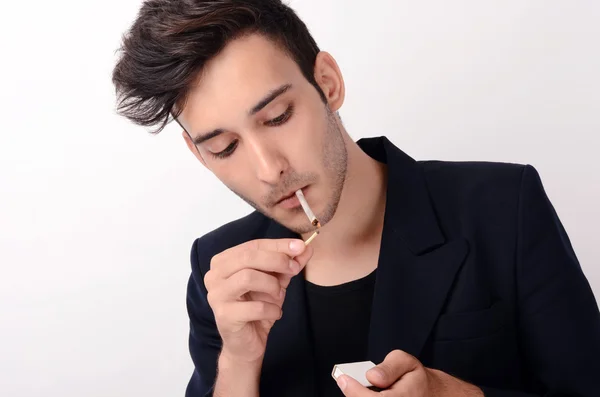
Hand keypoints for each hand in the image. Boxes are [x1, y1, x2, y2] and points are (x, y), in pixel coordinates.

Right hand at [204, 238, 312, 363]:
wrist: (247, 344)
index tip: (301, 247)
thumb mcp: (276, 281)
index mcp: (223, 262)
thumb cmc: (257, 307)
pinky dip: (272, 309)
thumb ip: (288, 264)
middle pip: (248, 257)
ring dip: (272, 286)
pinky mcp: (224, 316)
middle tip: (294, 269)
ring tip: (279, 296)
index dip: (278, 245)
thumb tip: (306, 248)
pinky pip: (255, 307)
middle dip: (277, 260)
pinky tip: (274, 313)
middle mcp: (214, 275)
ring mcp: (216, 296)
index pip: (253, 245)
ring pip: (248, 278)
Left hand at [336, 350, 482, 396]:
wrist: (430, 395)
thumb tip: (372, 376)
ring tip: (359, 388)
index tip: (343, 379)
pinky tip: (364, 393)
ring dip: (358, 396)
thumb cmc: (415, 378)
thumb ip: (389, 367)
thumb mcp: (406, 362)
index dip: (354, 391)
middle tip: (346, 382)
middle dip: (354, 395)